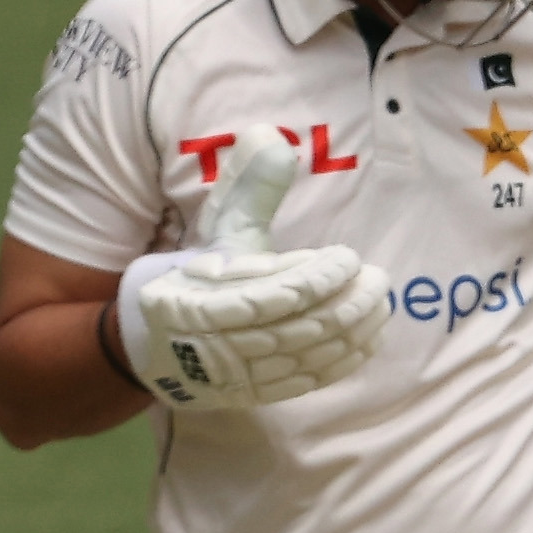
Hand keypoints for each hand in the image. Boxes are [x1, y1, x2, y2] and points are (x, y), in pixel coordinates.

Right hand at [117, 135, 378, 408]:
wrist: (151, 342)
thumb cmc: (193, 275)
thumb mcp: (214, 227)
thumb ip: (247, 188)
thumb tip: (271, 137)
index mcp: (195, 297)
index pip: (271, 294)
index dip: (317, 279)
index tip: (348, 258)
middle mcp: (211, 342)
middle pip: (294, 328)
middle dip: (345, 305)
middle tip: (378, 280)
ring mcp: (232, 374)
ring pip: (304, 357)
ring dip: (351, 332)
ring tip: (381, 304)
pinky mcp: (251, 394)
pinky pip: (303, 382)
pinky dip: (341, 362)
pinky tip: (368, 340)